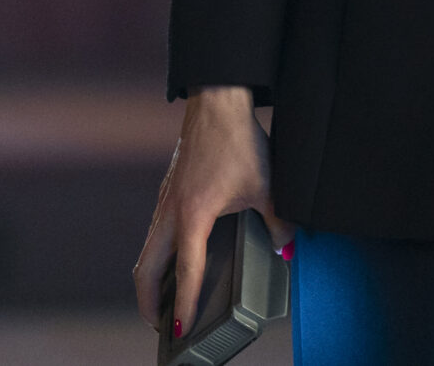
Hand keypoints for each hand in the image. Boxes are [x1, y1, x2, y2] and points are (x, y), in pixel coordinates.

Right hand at [133, 87, 293, 333]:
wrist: (216, 103)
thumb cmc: (237, 141)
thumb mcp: (266, 184)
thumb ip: (278, 221)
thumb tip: (287, 247)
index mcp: (192, 215)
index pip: (186, 271)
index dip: (184, 304)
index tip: (182, 330)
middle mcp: (170, 212)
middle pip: (145, 269)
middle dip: (149, 302)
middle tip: (161, 326)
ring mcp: (164, 202)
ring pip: (146, 251)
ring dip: (150, 280)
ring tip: (163, 303)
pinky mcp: (167, 192)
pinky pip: (154, 235)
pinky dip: (156, 257)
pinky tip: (173, 262)